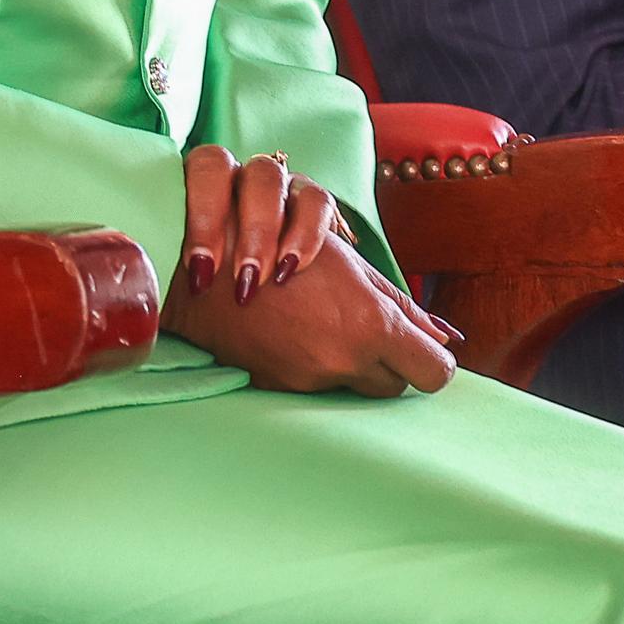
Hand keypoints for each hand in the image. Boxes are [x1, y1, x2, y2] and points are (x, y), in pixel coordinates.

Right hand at [156, 147, 458, 396]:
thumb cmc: (267, 236)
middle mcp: (342, 358)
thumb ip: (392, 299)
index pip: (434, 369)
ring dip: (347, 358)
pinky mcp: (275, 387)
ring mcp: (307, 378)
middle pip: (397, 380)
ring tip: (315, 325)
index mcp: (369, 325)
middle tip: (357, 324)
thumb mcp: (338, 256)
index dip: (429, 355)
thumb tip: (444, 336)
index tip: (415, 343)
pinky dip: (311, 363)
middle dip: (387, 356)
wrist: (180, 263)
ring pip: (358, 385)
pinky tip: (289, 332)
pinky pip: (316, 387)